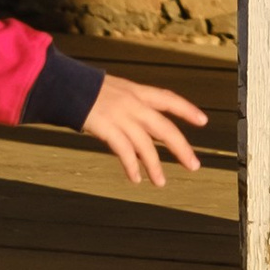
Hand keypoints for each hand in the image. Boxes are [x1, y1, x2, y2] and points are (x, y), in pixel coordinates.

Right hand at [81, 72, 207, 187]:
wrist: (65, 86)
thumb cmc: (86, 90)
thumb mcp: (114, 90)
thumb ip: (130, 104)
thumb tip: (141, 122)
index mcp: (137, 91)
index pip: (168, 99)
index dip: (187, 109)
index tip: (203, 120)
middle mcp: (133, 103)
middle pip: (164, 128)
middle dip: (181, 148)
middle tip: (194, 165)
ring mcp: (121, 116)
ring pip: (146, 145)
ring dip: (155, 166)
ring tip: (161, 182)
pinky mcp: (107, 128)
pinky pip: (125, 152)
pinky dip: (132, 166)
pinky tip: (136, 178)